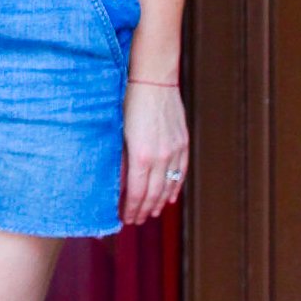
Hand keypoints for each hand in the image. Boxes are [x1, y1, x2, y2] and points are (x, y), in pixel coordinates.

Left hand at [121, 79, 188, 229]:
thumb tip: (117, 184)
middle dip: (143, 210)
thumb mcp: (117, 133)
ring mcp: (175, 150)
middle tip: (135, 221)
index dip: (131, 209)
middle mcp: (161, 157)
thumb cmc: (128, 102)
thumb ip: (119, 160)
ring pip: (169, 185)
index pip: (137, 194)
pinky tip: (169, 197)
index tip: (124, 218)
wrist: (153, 80)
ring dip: (159, 202)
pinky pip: (181, 171)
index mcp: (141, 156)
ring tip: (150, 213)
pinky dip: (175, 187)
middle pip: (153, 194)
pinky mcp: (183, 142)